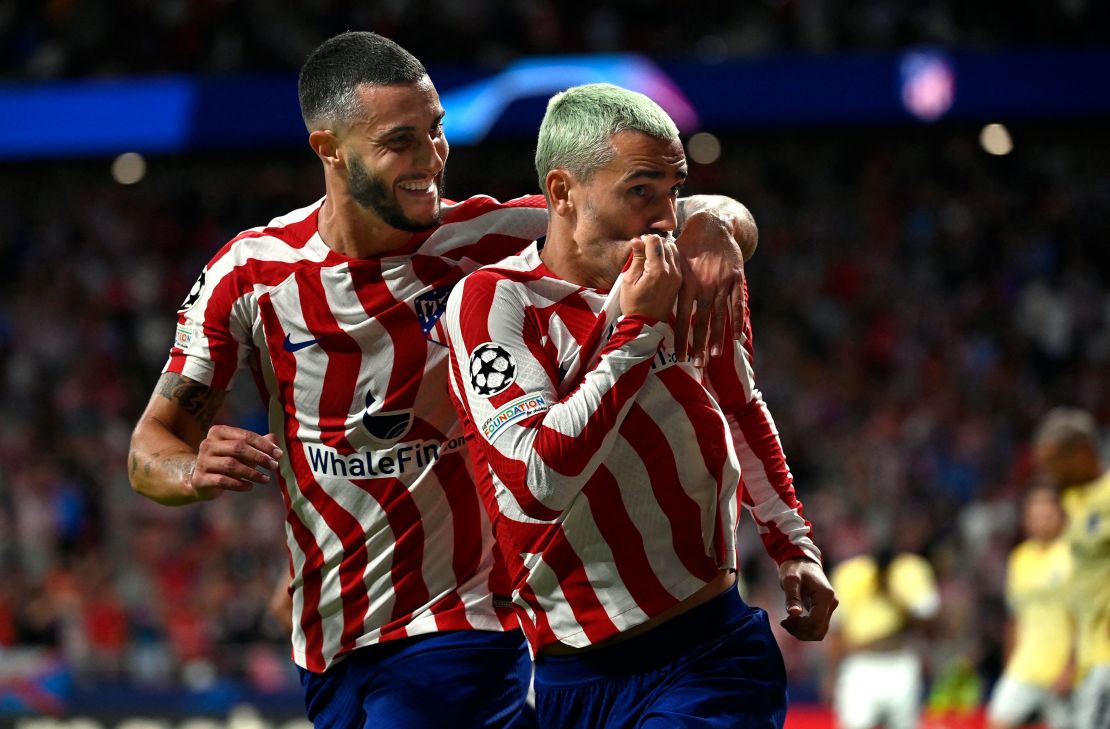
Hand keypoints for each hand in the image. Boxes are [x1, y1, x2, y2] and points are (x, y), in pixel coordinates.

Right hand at [189, 425, 282, 499]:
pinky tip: (250, 486)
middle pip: (238, 448)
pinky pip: (223, 481)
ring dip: (252, 473)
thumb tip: (275, 438)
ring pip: (231, 465)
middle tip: (274, 466)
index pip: (245, 436)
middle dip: (260, 457)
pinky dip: (239, 484)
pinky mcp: (200, 479)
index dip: (264, 445)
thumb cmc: (227, 460)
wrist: (201, 478)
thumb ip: (259, 443)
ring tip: (266, 479)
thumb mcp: (243, 450)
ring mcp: (202, 461)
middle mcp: (208, 444)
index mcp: (218, 432)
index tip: (279, 454)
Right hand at [620, 234, 681, 322]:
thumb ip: (637, 259)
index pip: (655, 241)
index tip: (638, 246)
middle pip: (666, 243)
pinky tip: (658, 265)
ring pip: (674, 250)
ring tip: (651, 258)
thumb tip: (637, 240)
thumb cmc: (633, 304)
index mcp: (658, 270)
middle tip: (643, 252)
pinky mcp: (680, 280)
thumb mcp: (629, 281)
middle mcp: (672, 271)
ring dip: (663, 249)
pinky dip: (668, 258)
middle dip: (654, 243)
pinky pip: (677, 261)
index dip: (644, 240)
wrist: (646, 325)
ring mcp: (678, 276)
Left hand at [673, 211, 746, 365]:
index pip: (682, 317)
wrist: (712, 225)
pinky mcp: (736, 278)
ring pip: (720, 315)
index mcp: (686, 283)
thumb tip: (645, 294)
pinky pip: (737, 303)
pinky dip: (737, 320)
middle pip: (701, 321)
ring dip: (716, 337)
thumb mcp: (673, 261)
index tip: (678, 356)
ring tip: (713, 356)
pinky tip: (736, 337)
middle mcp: (704, 285)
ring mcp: (721, 282)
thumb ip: (663, 279)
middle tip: (696, 364)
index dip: (681, 337)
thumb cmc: (688, 245)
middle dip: (698, 344)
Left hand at [778, 558, 836, 640]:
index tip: (784, 620)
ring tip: (787, 622)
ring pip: (819, 632)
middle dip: (800, 631)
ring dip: (802, 632)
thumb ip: (792, 596)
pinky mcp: (825, 610)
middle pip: (818, 630)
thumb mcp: (790, 580)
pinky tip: (793, 621)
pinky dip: (805, 629)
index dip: (799, 626)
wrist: (801, 560)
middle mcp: (832, 603)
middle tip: (784, 622)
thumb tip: (794, 614)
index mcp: (825, 595)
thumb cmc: (794, 568)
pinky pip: (818, 627)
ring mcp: (830, 607)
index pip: (816, 621)